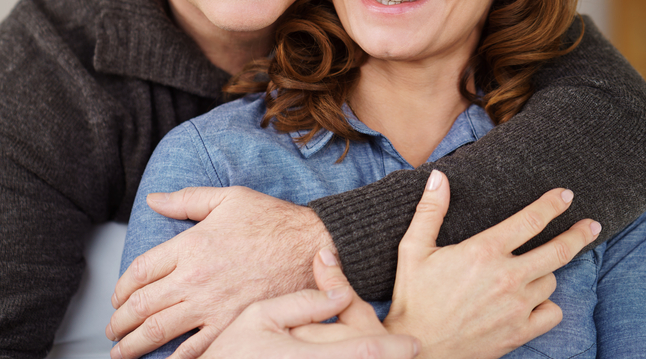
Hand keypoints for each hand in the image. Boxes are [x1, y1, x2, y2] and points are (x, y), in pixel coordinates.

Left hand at [108, 186, 331, 358]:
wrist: (312, 246)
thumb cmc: (274, 221)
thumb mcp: (228, 198)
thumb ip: (187, 199)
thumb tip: (154, 199)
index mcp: (191, 245)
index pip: (140, 271)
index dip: (121, 288)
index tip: (117, 297)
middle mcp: (196, 277)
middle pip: (142, 305)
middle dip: (120, 322)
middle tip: (113, 329)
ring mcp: (213, 305)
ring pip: (160, 331)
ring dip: (134, 345)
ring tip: (122, 351)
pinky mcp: (233, 324)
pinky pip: (195, 349)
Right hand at [201, 249, 420, 358]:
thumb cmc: (231, 352)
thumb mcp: (258, 316)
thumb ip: (302, 304)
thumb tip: (340, 292)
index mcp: (304, 357)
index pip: (362, 350)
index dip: (393, 348)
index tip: (414, 343)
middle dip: (386, 358)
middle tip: (407, 351)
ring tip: (387, 355)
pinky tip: (356, 358)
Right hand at [384, 171, 600, 358]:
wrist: (419, 348)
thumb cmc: (414, 297)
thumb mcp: (413, 248)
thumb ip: (430, 210)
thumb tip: (438, 177)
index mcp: (484, 251)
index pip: (531, 221)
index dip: (552, 205)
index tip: (566, 195)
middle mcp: (507, 277)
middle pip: (558, 251)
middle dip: (579, 234)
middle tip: (591, 225)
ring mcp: (517, 307)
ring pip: (550, 281)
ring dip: (545, 273)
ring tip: (531, 271)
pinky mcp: (520, 332)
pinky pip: (552, 313)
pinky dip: (547, 305)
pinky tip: (534, 301)